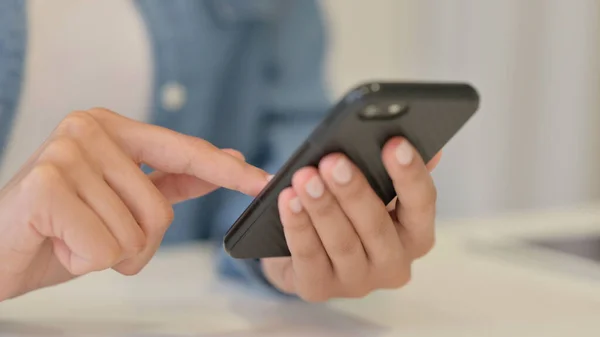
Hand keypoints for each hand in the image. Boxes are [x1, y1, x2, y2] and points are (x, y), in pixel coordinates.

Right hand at [0, 108, 268, 300]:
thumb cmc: (58, 226)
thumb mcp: (121, 200)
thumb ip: (172, 178)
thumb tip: (229, 160)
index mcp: (111, 127)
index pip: (184, 151)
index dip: (226, 171)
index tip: (263, 181)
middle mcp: (88, 129)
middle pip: (161, 209)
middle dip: (135, 242)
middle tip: (94, 236)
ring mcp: (65, 152)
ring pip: (135, 232)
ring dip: (110, 253)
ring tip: (73, 237)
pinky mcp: (45, 185)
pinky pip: (104, 248)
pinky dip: (85, 260)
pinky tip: (57, 243)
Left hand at [262, 138, 440, 301]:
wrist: (300, 252)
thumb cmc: (344, 212)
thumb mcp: (368, 187)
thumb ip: (389, 169)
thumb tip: (428, 149)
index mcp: (414, 233)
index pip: (422, 202)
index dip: (410, 174)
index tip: (395, 143)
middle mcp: (393, 263)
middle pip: (377, 226)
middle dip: (354, 192)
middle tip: (334, 161)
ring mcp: (357, 282)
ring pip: (342, 243)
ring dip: (322, 207)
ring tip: (304, 177)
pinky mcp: (319, 289)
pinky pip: (308, 257)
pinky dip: (298, 227)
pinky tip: (287, 201)